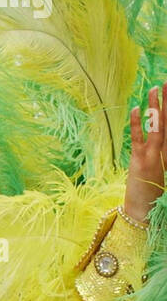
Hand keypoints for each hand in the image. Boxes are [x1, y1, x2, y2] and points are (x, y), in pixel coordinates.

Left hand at [125, 82, 166, 221]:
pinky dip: (138, 123)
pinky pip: (139, 138)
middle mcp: (166, 151)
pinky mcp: (140, 161)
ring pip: (157, 126)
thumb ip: (163, 151)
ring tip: (155, 88)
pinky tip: (137, 108)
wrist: (144, 212)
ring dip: (156, 106)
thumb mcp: (162, 170)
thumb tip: (162, 131)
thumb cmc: (153, 192)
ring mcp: (153, 155)